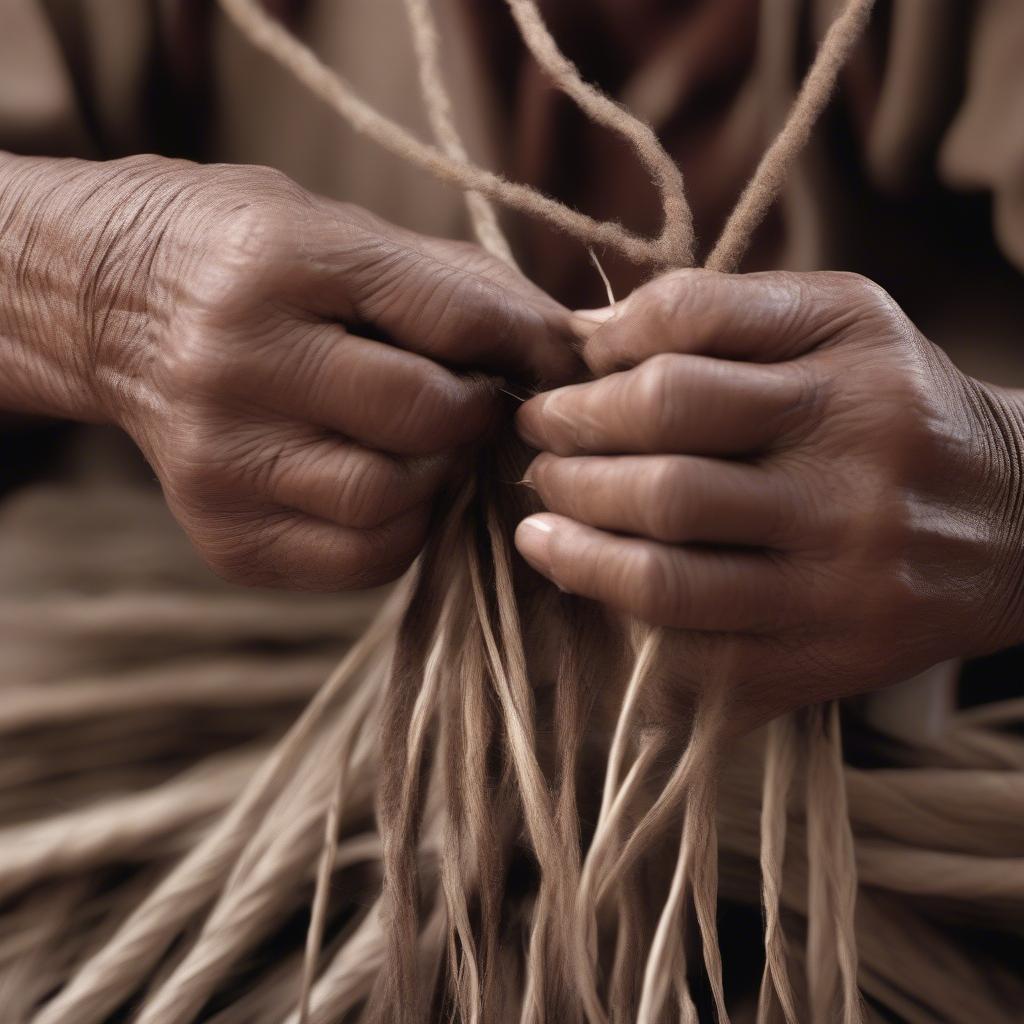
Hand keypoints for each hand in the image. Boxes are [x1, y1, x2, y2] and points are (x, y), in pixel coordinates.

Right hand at [0, 153, 575, 588]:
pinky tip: (380, 484)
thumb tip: (575, 349)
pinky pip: (359, 559)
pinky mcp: (221, 533)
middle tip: (473, 405)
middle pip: (423, 418)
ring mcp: (220, 458)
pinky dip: (400, 529)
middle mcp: (238, 361)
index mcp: (284, 262)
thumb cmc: (259, 261)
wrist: (114, 302)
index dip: (524, 346)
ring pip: (391, 500)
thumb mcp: (348, 234)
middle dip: (475, 416)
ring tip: (419, 446)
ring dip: (436, 479)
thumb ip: (462, 289)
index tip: (549, 360)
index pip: (451, 317)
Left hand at [514, 269, 1023, 724]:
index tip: (557, 383)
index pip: (681, 362)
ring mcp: (839, 587)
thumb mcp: (843, 319)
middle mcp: (850, 487)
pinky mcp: (826, 662)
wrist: (1023, 522)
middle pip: (663, 479)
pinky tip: (589, 587)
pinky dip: (623, 626)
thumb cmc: (900, 406)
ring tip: (535, 529)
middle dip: (568, 461)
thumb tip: (586, 331)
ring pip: (665, 580)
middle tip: (535, 451)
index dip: (592, 372)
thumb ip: (717, 309)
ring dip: (573, 552)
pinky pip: (696, 659)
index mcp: (849, 381)